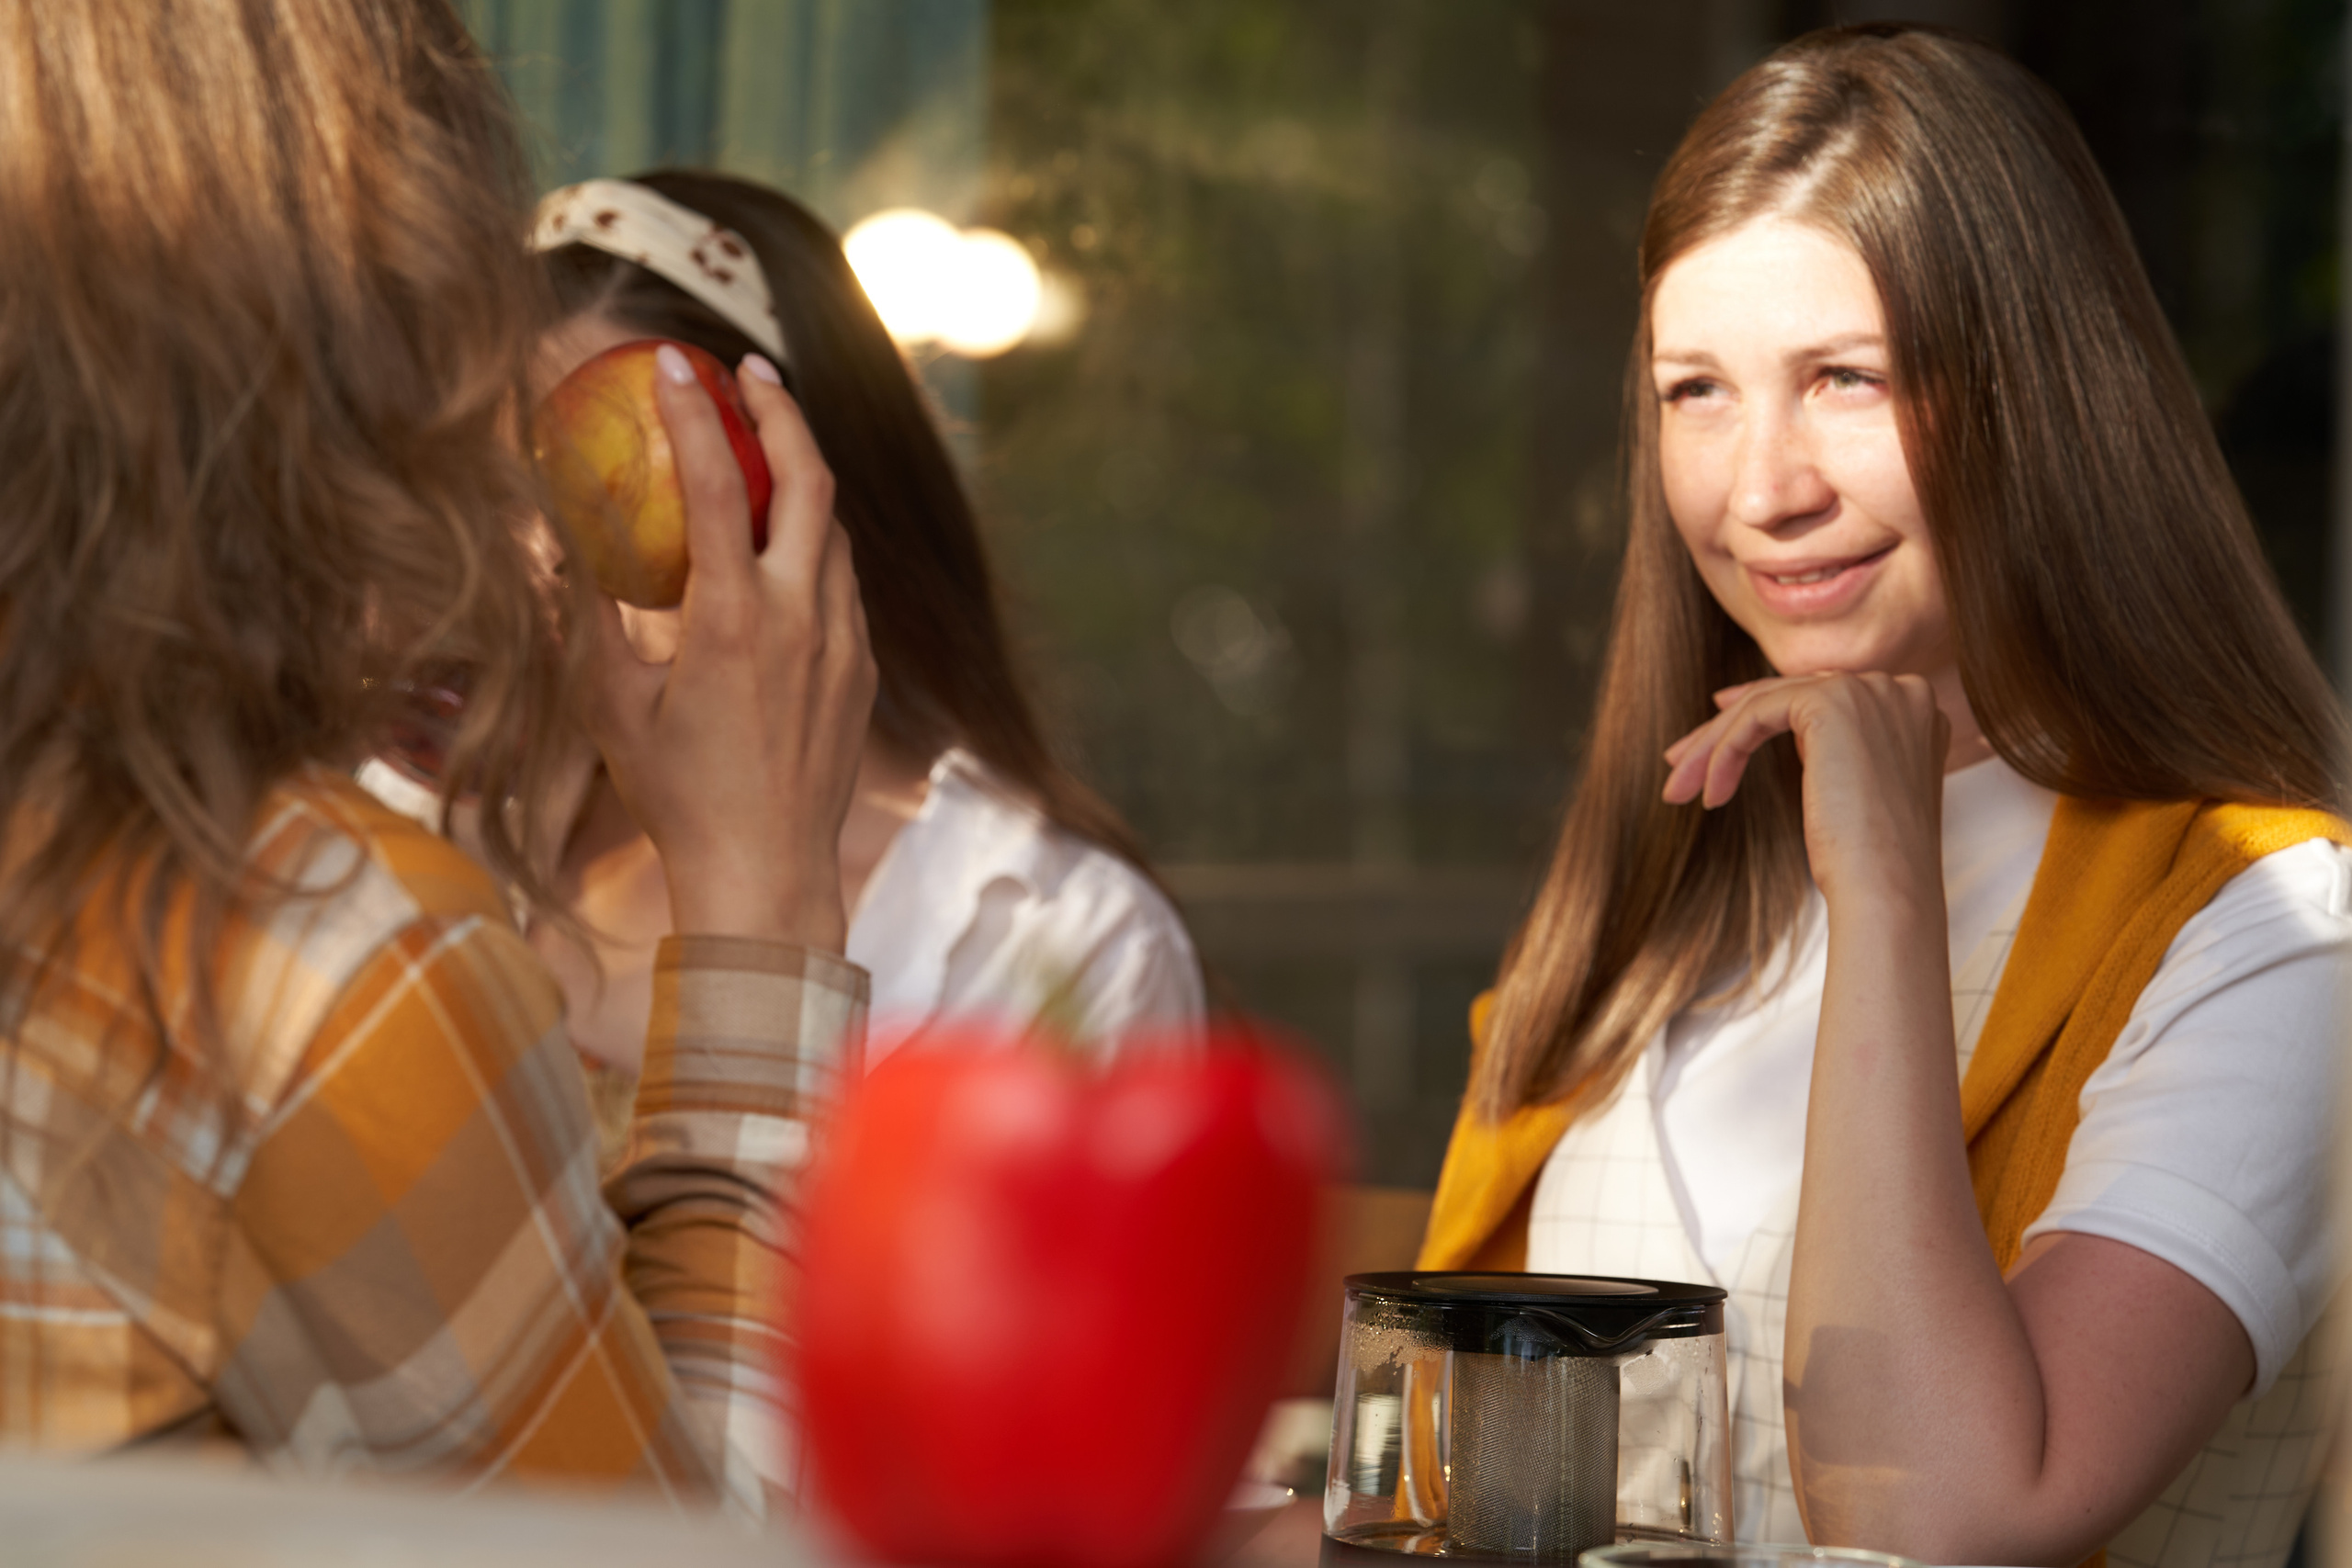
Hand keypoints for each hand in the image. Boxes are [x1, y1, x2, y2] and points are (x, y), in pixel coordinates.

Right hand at [579, 348, 874, 951]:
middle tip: (747, 372)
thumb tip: (563, 541)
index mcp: (733, 619)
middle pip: (810, 480)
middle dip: (780, 412)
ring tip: (764, 438)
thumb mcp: (612, 702)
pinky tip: (785, 537)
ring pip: (834, 528)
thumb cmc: (676, 795)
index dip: (696, 414)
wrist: (766, 873)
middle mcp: (802, 618)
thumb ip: (590, 614)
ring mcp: (843, 642)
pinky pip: (842, 581)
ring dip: (802, 472)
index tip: (675, 364)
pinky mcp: (862, 669)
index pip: (721, 486)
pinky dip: (815, 539)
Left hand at [1662, 671, 1945, 905]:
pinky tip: (1710, 793)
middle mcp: (1898, 689)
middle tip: (1678, 763)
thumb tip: (1778, 723)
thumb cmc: (1868, 862)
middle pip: (1789, 697)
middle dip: (1726, 729)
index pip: (1821, 696)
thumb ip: (1835, 748)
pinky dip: (1726, 751)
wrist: (1886, 889)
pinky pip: (1758, 714)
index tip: (1717, 728)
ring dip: (1713, 746)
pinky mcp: (1833, 701)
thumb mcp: (1856, 790)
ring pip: (1766, 703)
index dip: (1762, 710)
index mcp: (1913, 708)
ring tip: (1677, 789)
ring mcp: (1870, 690)